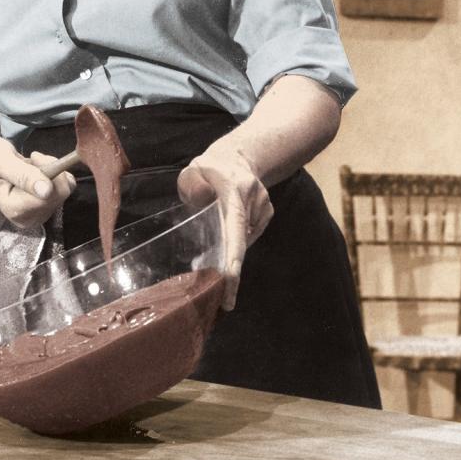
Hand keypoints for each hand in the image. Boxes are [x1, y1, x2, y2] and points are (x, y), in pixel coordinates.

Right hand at [0, 135, 75, 228]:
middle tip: (31, 158)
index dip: (49, 169)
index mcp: (16, 210)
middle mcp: (28, 218)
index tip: (33, 156)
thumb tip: (47, 190)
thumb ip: (22, 175)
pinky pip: (63, 190)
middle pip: (61, 193)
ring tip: (28, 166)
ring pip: (63, 190)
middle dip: (50, 169)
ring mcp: (36, 215)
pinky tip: (36, 171)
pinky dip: (54, 175)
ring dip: (51, 171)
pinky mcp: (42, 209)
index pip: (52, 193)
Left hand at [177, 139, 273, 310]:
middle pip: (242, 242)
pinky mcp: (268, 213)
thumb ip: (192, 186)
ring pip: (245, 239)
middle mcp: (254, 200)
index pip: (235, 228)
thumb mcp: (192, 172)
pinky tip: (230, 228)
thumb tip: (202, 203)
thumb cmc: (209, 168)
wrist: (238, 157)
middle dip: (233, 272)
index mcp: (235, 191)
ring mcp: (264, 207)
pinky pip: (250, 235)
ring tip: (217, 241)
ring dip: (231, 250)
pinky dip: (238, 241)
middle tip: (226, 301)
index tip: (231, 280)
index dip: (233, 257)